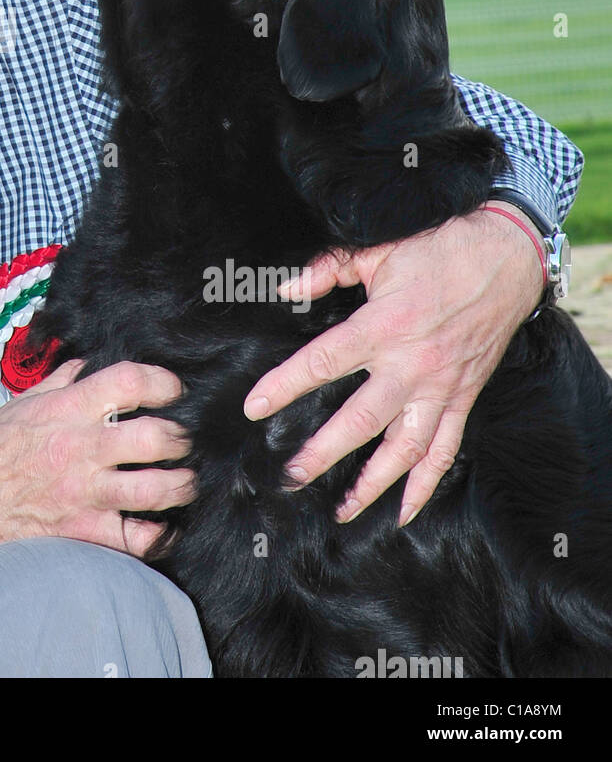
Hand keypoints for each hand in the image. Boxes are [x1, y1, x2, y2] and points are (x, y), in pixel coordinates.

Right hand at [0, 359, 194, 569]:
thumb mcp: (19, 405)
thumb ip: (58, 383)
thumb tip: (85, 365)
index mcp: (67, 410)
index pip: (128, 382)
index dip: (162, 381)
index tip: (172, 388)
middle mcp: (82, 449)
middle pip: (156, 437)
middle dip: (181, 437)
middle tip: (183, 438)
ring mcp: (87, 494)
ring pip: (158, 489)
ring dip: (182, 483)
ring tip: (185, 479)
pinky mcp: (85, 533)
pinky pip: (139, 538)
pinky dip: (160, 533)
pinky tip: (164, 525)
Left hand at [242, 201, 544, 526]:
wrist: (507, 259)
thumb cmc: (437, 250)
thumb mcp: (377, 250)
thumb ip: (328, 269)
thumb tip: (287, 288)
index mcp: (382, 325)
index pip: (323, 363)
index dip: (284, 386)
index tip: (255, 408)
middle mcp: (411, 365)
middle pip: (360, 420)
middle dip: (323, 452)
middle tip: (290, 476)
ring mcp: (441, 387)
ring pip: (404, 448)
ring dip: (373, 483)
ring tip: (342, 509)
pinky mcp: (463, 398)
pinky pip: (445, 451)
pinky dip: (426, 485)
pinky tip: (405, 511)